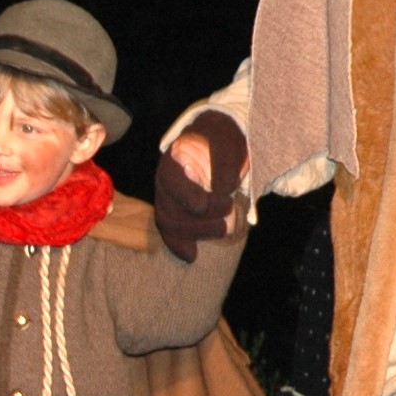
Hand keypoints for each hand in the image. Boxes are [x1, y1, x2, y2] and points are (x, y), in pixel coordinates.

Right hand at [155, 112, 246, 262]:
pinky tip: (192, 256)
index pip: (172, 181)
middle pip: (170, 208)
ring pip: (169, 223)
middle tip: (229, 221)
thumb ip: (225, 162)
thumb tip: (225, 188)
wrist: (215, 141)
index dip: (188, 196)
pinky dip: (179, 245)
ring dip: (196, 233)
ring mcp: (168, 198)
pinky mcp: (175, 212)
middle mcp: (165, 180)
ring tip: (225, 231)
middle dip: (200, 221)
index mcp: (174, 158)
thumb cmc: (221, 139)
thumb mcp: (228, 141)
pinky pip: (170, 232)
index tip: (211, 205)